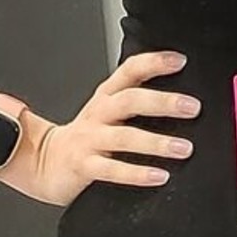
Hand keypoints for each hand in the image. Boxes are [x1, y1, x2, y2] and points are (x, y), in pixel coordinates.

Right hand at [4, 52, 200, 207]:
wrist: (44, 161)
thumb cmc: (86, 135)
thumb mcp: (106, 111)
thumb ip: (135, 101)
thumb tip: (179, 98)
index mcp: (106, 96)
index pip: (130, 70)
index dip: (154, 62)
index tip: (180, 61)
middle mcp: (99, 113)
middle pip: (130, 100)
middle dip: (163, 102)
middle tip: (192, 107)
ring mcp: (90, 139)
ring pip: (124, 137)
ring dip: (157, 143)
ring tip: (184, 148)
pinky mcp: (84, 166)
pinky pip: (113, 170)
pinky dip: (137, 173)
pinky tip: (159, 176)